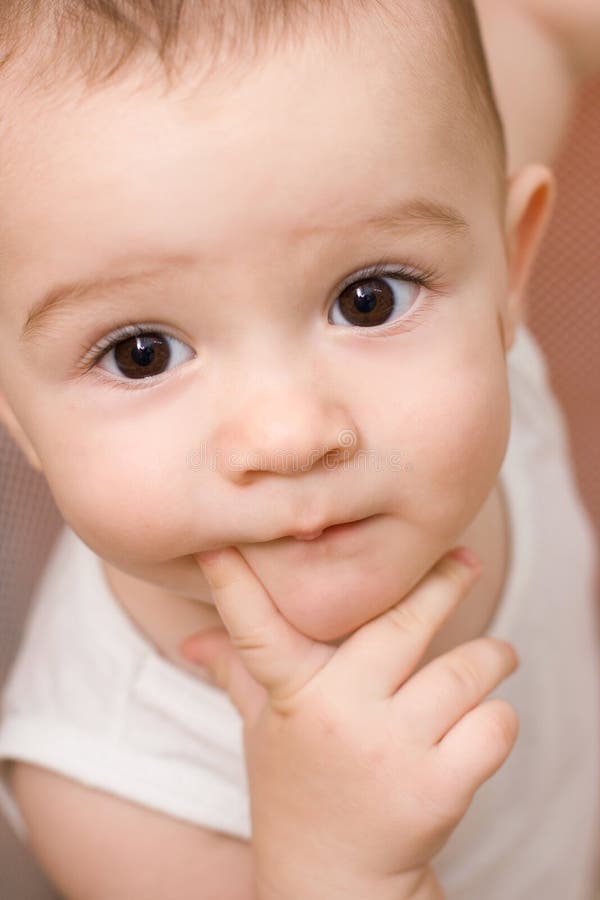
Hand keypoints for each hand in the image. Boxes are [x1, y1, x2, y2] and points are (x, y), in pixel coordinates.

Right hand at [181, 547, 518, 899]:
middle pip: (401, 622)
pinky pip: (494, 725)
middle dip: (441, 582)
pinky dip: (499, 717)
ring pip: (465, 669)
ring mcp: (391, 752)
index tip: (219, 546)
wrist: (335, 885)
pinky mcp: (438, 790)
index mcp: (295, 694)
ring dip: (492, 657)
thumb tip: (191, 638)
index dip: (233, 585)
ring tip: (498, 656)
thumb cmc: (301, 790)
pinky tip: (486, 718)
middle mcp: (340, 715)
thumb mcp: (264, 729)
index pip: (256, 629)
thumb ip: (238, 672)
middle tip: (462, 560)